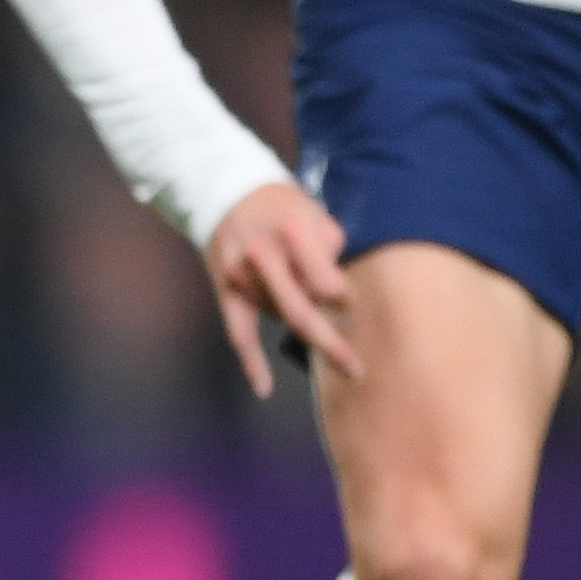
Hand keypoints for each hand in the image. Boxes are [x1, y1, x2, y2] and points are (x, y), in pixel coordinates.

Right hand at [205, 180, 362, 399]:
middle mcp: (263, 256)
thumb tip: (335, 293)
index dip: (341, 298)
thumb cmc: (280, 204)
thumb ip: (329, 249)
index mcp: (292, 233)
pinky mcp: (225, 290)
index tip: (347, 300)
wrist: (224, 191)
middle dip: (331, 344)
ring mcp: (241, 276)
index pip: (326, 284)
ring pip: (279, 316)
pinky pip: (238, 332)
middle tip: (356, 370)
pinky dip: (251, 362)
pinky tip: (264, 388)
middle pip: (301, 313)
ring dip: (297, 318)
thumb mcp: (313, 212)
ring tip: (300, 298)